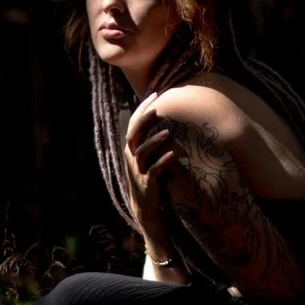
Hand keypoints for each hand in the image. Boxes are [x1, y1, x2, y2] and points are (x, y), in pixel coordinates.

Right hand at [122, 92, 181, 245]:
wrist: (145, 210)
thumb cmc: (149, 181)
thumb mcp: (147, 161)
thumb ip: (151, 143)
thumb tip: (164, 122)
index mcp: (130, 151)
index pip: (133, 125)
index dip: (142, 109)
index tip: (154, 94)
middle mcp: (131, 159)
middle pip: (133, 135)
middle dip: (144, 120)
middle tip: (156, 107)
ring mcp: (138, 171)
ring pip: (142, 152)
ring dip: (154, 141)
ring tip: (167, 132)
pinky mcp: (147, 184)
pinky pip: (154, 170)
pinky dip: (164, 161)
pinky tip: (175, 154)